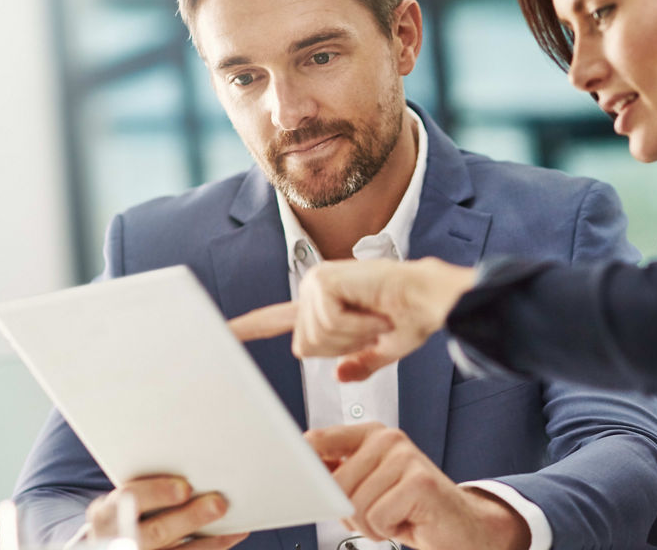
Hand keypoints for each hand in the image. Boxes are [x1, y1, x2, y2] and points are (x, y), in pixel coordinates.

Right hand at [85, 476, 247, 549]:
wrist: (110, 541)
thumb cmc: (125, 507)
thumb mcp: (124, 496)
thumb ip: (148, 483)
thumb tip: (195, 460)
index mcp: (105, 514)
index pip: (128, 500)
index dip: (157, 494)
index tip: (185, 488)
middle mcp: (116, 539)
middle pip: (155, 532)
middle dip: (189, 519)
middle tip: (218, 504)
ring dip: (208, 540)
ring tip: (234, 525)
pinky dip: (211, 547)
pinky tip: (231, 535)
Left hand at [229, 258, 476, 380]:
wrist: (432, 300)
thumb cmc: (414, 318)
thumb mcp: (382, 350)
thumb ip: (358, 363)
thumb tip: (341, 375)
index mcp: (324, 304)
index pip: (277, 319)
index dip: (250, 327)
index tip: (225, 331)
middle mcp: (315, 290)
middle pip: (305, 347)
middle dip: (342, 346)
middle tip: (372, 326)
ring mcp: (317, 283)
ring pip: (317, 338)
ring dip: (353, 335)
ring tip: (376, 316)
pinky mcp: (325, 281)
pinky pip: (328, 324)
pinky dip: (357, 326)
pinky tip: (373, 310)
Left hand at [309, 423, 527, 549]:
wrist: (458, 526)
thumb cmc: (408, 508)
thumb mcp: (366, 488)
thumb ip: (337, 475)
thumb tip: (302, 475)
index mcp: (370, 434)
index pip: (318, 441)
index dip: (303, 466)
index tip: (297, 482)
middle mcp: (388, 438)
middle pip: (335, 483)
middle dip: (350, 511)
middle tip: (377, 512)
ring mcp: (405, 456)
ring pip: (356, 504)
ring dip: (371, 524)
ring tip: (394, 515)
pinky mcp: (419, 481)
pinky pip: (377, 517)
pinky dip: (387, 529)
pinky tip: (406, 520)